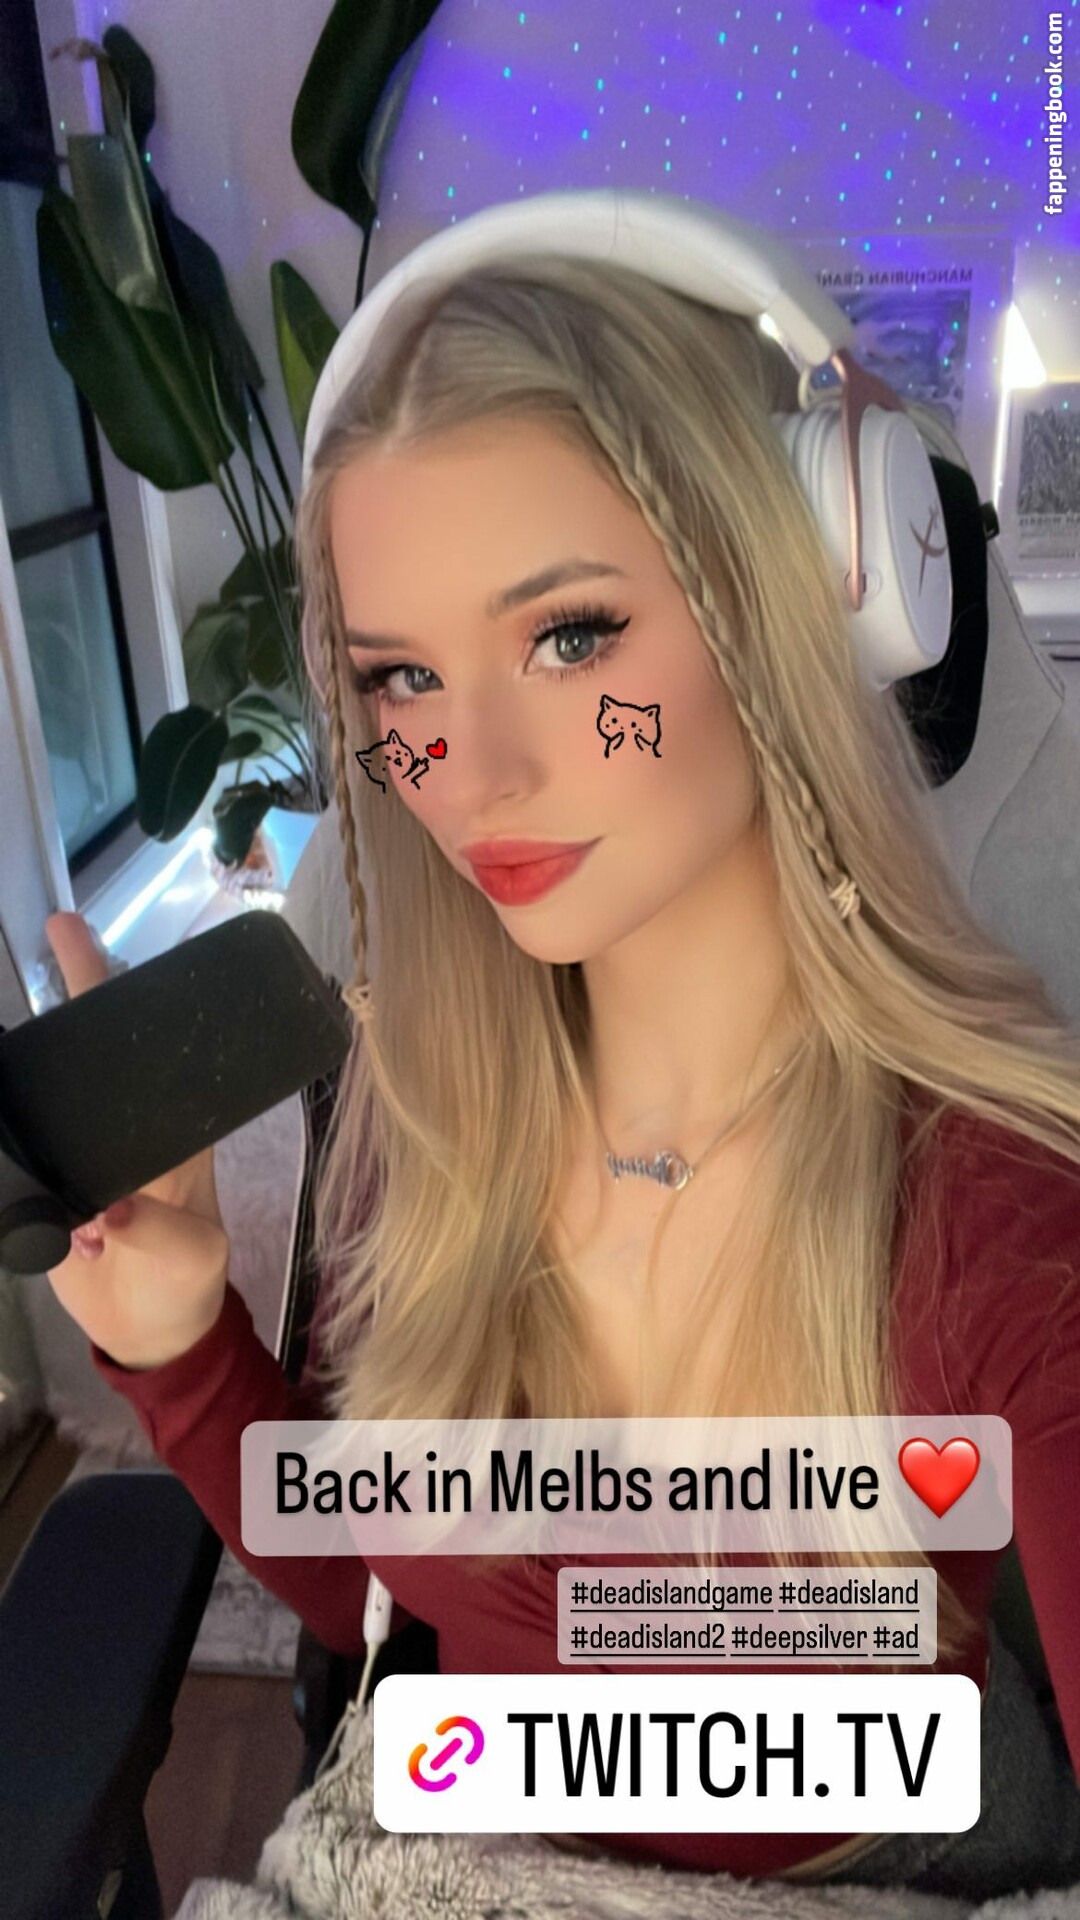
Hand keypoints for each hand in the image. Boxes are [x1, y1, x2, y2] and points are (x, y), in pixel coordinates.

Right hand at [42, 913, 231, 1369]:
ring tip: (1, 1034)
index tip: (71, 933)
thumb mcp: (188, 1254)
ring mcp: (78, 1157)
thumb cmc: (186, 1280)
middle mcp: (119, 1132)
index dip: (104, 987)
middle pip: (82, 1056)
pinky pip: (14, 1156)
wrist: (153, 1331)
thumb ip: (155, 1230)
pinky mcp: (43, 1193)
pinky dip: (0, 1136)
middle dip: (60, 997)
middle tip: (44, 937)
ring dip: (17, 1067)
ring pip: (40, 1096)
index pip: (137, 1046)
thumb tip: (107, 1212)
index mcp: (164, 1131)